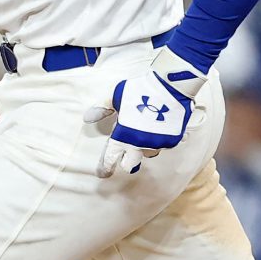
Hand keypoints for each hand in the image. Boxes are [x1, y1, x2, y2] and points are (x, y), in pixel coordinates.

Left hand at [83, 47, 204, 176]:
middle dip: (127, 162)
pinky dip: (162, 139)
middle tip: (126, 155)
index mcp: (123, 136)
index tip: (103, 173)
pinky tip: (161, 130)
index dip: (105, 167)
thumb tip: (88, 118)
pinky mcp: (172, 139)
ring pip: (149, 154)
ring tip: (145, 135)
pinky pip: (165, 144)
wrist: (169, 85)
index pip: (110, 158)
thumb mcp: (114, 95)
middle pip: (130, 165)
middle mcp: (139, 145)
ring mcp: (157, 144)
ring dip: (145, 148)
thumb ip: (101, 108)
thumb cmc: (139, 89)